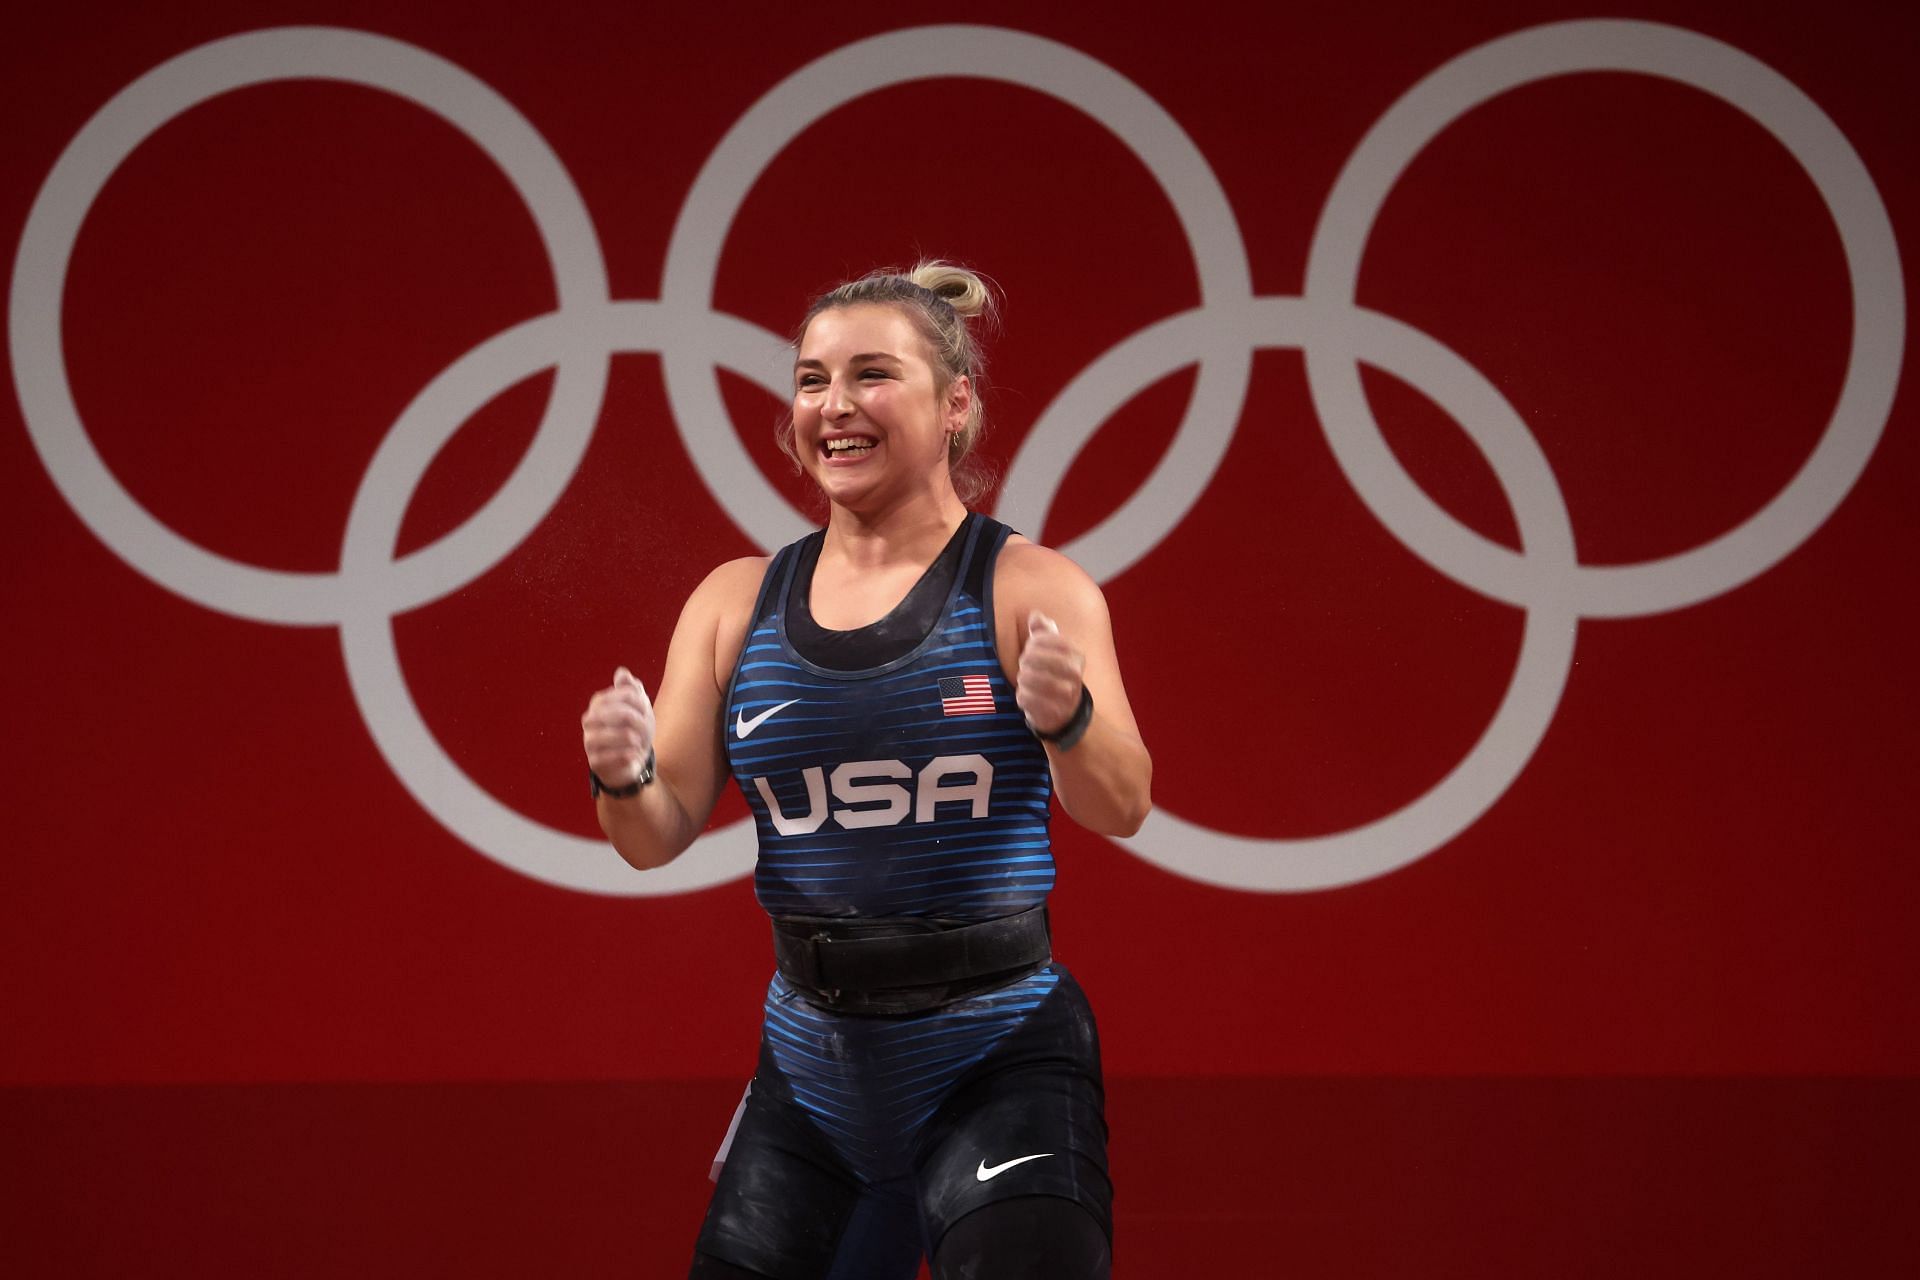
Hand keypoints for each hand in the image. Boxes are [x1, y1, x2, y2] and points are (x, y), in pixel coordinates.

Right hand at [581, 667, 655, 787]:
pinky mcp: (594, 762)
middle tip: (645, 726)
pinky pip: (604, 757)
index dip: (634, 701)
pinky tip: (635, 753)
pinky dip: (622, 755)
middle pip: (607, 714)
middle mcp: (590, 722)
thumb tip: (621, 672)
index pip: (614, 696)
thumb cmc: (634, 729)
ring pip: (600, 736)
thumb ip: (631, 689)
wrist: (634, 759)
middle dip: (632, 719)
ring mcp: (589, 742)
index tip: (645, 708)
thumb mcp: (639, 708)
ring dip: (626, 738)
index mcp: (599, 705)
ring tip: (638, 741)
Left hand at [1015, 611, 1085, 736]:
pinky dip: (1022, 695)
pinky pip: (1026, 698)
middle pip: (1037, 657)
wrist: (1067, 712)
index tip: (1031, 647)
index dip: (1035, 642)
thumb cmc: (1055, 674)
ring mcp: (1065, 696)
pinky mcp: (1052, 713)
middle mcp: (1075, 676)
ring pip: (1030, 678)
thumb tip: (1035, 615)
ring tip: (1024, 678)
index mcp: (1077, 656)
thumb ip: (1044, 631)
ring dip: (1023, 678)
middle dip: (1027, 659)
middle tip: (1025, 663)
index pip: (1049, 639)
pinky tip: (1026, 694)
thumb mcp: (1053, 651)